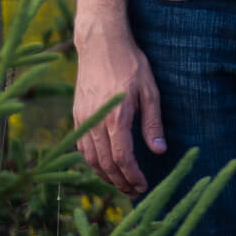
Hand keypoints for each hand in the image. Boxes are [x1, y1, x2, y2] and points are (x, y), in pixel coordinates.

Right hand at [73, 23, 165, 196]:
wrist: (100, 43)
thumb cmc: (130, 63)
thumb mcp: (150, 89)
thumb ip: (153, 121)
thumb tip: (159, 150)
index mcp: (117, 117)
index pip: (122, 158)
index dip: (133, 176)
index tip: (143, 186)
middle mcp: (96, 121)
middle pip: (105, 164)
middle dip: (120, 182)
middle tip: (134, 192)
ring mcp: (83, 119)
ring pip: (91, 159)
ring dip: (105, 176)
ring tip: (121, 184)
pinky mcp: (76, 115)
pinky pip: (82, 147)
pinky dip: (93, 162)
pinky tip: (104, 165)